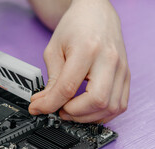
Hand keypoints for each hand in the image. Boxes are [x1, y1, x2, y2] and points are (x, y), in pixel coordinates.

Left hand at [29, 0, 129, 122]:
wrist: (96, 14)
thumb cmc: (75, 27)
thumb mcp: (54, 50)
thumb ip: (50, 80)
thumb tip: (43, 103)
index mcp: (87, 50)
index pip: (68, 88)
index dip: (50, 104)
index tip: (38, 109)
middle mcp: (108, 60)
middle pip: (96, 101)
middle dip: (73, 113)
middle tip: (59, 110)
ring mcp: (121, 69)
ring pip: (110, 107)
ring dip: (87, 117)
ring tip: (71, 110)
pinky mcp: (126, 76)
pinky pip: (120, 105)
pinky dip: (102, 114)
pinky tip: (87, 110)